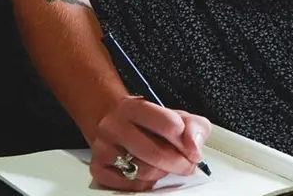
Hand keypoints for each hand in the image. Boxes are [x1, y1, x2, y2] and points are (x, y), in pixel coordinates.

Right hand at [89, 96, 211, 191]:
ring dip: (161, 173)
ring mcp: (103, 147)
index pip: (169, 124)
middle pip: (155, 153)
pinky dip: (145, 183)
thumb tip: (194, 148)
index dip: (186, 141)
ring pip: (143, 171)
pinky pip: (130, 185)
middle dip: (179, 164)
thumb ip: (194, 127)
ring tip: (163, 165)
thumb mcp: (176, 116)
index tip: (191, 148)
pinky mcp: (98, 168)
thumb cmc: (148, 122)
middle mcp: (114, 125)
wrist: (114, 122)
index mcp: (134, 107)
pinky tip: (146, 171)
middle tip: (186, 165)